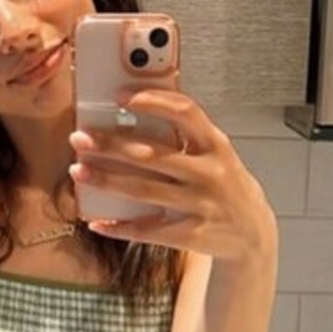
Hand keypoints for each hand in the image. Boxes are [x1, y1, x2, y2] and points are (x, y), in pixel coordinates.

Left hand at [69, 90, 275, 262]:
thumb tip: (131, 119)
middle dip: (110, 145)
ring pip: (143, 190)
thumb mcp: (215, 154)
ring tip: (79, 171)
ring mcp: (201, 205)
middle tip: (79, 138)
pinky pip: (148, 230)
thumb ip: (184, 136)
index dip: (152, 101)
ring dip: (106, 180)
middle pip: (151, 154)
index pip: (185, 112)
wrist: (253, 233)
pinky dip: (119, 227)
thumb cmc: (225, 184)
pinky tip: (96, 222)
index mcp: (215, 145)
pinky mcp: (192, 234)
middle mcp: (209, 173)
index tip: (120, 97)